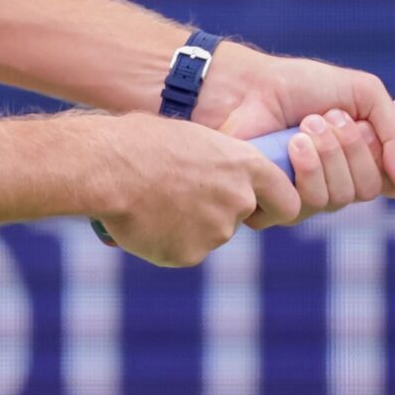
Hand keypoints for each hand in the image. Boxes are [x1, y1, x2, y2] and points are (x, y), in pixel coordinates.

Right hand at [87, 112, 301, 267]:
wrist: (106, 168)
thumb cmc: (139, 142)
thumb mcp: (189, 140)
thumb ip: (213, 165)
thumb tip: (211, 178)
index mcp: (245, 166)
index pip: (287, 200)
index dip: (271, 206)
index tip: (256, 208)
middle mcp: (239, 200)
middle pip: (236, 217)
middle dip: (212, 212)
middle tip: (175, 196)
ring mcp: (216, 232)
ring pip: (206, 235)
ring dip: (185, 226)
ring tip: (150, 203)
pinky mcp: (189, 255)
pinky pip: (181, 252)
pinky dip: (164, 243)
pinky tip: (142, 222)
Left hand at [199, 43, 394, 207]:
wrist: (247, 85)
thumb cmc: (299, 85)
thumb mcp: (362, 93)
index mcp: (357, 162)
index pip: (388, 183)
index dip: (379, 156)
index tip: (361, 125)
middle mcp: (334, 185)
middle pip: (365, 191)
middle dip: (348, 148)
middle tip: (322, 118)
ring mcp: (303, 198)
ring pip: (336, 200)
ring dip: (325, 156)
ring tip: (303, 127)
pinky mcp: (271, 205)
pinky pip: (302, 208)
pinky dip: (302, 171)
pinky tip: (287, 146)